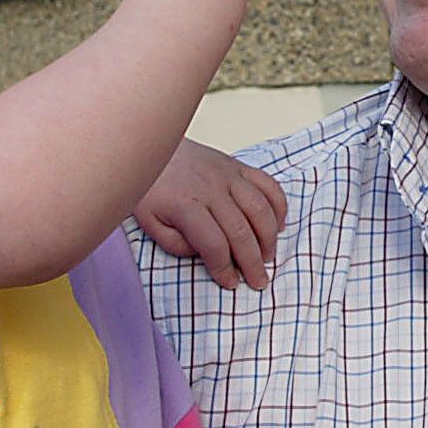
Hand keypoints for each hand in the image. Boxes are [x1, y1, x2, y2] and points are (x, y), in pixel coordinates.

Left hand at [136, 138, 287, 288]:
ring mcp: (228, 175)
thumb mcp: (150, 222)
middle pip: (241, 231)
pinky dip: (278, 206)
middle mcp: (211, 189)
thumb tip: (203, 254)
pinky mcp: (238, 166)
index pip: (214, 244)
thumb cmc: (150, 186)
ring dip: (269, 237)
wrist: (149, 145)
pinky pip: (268, 185)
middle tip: (259, 281)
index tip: (229, 282)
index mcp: (186, 205)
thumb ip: (175, 243)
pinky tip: (278, 224)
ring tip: (268, 256)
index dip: (224, 268)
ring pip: (260, 209)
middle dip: (253, 262)